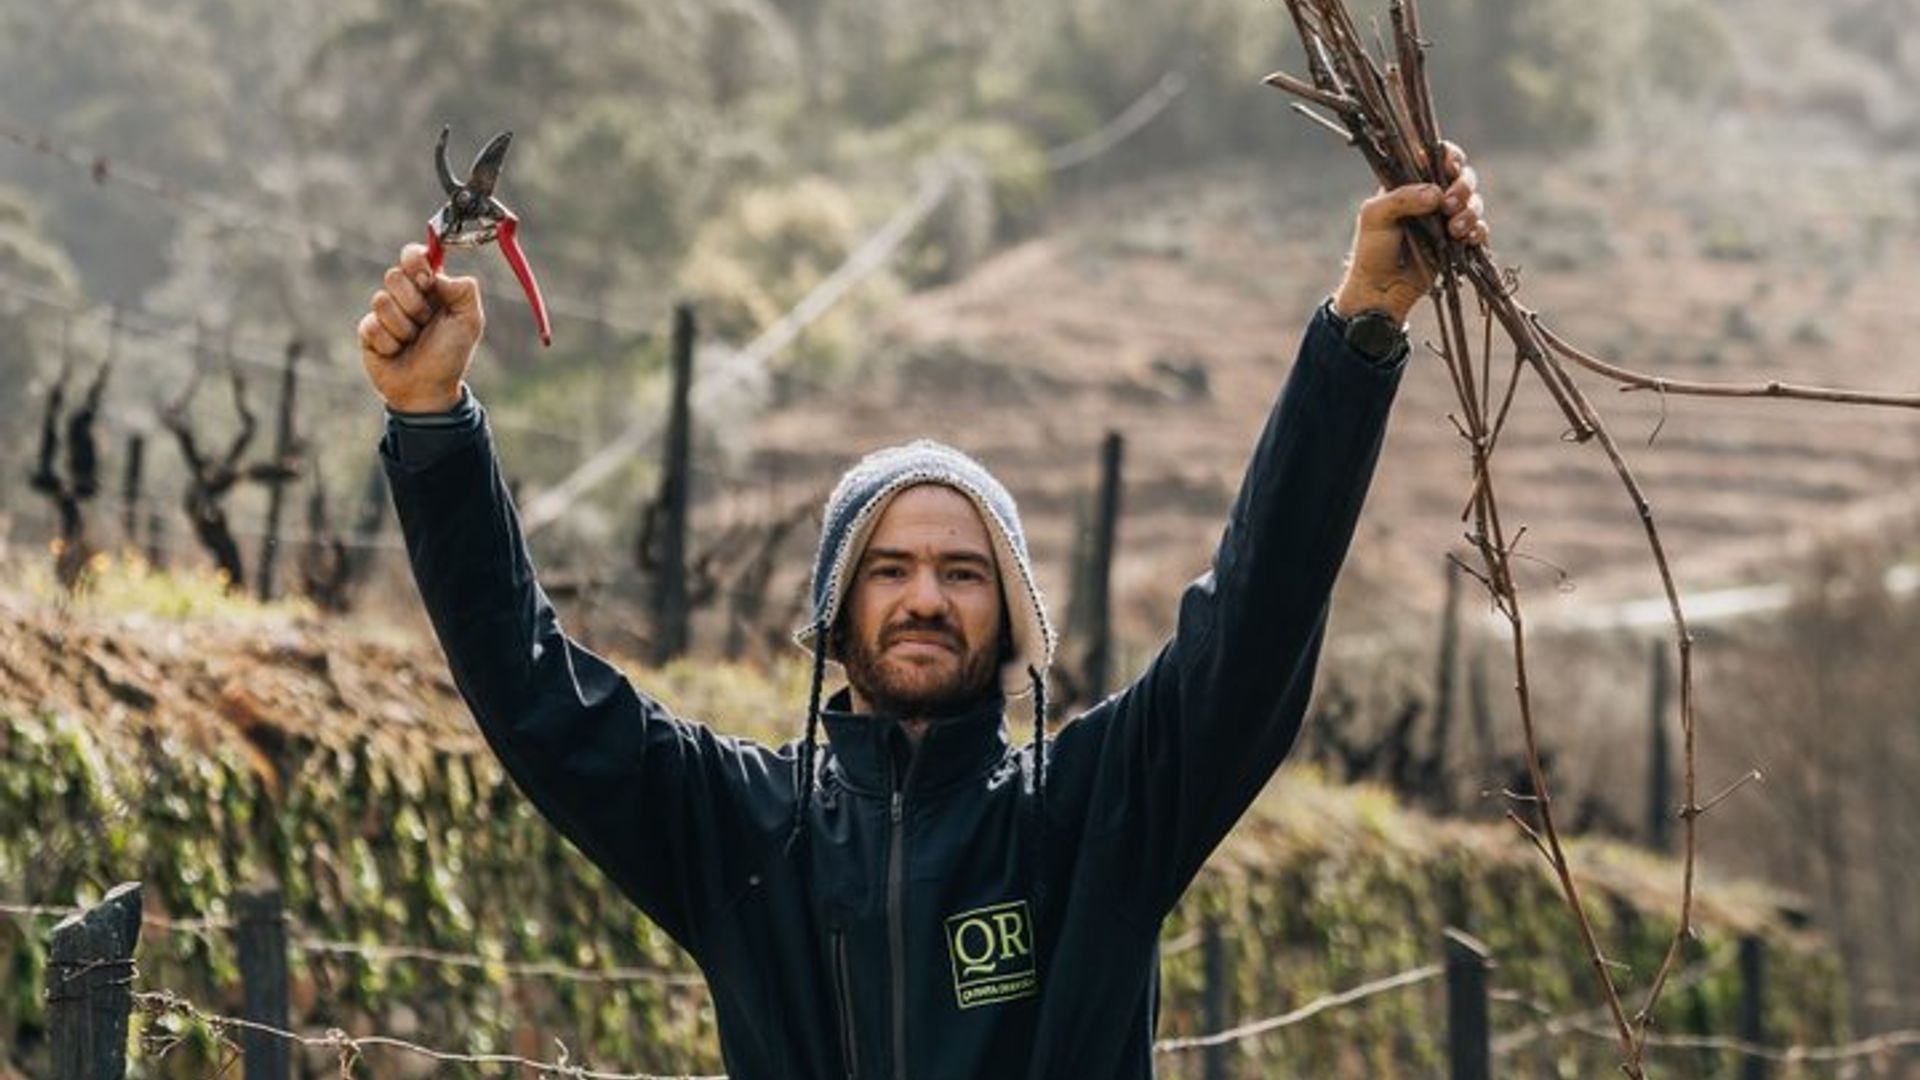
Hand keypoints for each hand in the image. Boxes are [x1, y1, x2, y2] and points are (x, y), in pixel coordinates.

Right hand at [357, 243, 484, 412]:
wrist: (429, 390)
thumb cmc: (450, 355)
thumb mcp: (470, 322)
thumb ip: (464, 290)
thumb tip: (438, 274)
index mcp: (429, 288)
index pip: (413, 255)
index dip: (415, 261)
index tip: (427, 282)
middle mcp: (405, 296)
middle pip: (393, 275)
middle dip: (414, 303)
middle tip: (425, 322)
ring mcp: (384, 313)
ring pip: (381, 300)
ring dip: (403, 327)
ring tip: (412, 341)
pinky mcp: (368, 331)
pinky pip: (371, 325)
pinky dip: (389, 343)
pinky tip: (397, 352)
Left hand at [1331, 143, 1486, 323]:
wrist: (1381, 290)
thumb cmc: (1371, 249)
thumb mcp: (1375, 216)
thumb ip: (1402, 197)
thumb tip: (1436, 192)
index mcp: (1410, 182)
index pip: (1436, 156)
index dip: (1449, 156)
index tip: (1449, 165)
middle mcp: (1432, 196)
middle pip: (1464, 175)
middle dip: (1463, 186)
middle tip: (1449, 205)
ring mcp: (1446, 218)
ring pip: (1475, 201)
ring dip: (1470, 211)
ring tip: (1454, 229)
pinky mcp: (1457, 241)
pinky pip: (1479, 228)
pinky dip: (1478, 231)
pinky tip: (1467, 239)